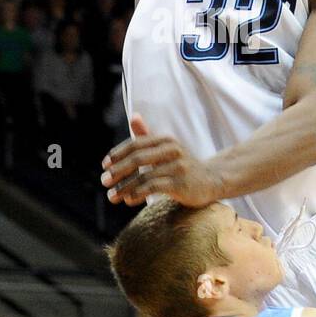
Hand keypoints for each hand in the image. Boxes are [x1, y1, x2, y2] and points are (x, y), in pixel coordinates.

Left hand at [101, 114, 222, 207]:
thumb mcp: (166, 147)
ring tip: (112, 197)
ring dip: (124, 187)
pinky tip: (129, 200)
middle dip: (118, 171)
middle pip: (137, 158)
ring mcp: (178, 167)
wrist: (211, 180)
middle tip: (104, 182)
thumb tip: (133, 116)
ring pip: (144, 176)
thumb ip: (148, 135)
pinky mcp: (182, 184)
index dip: (118, 154)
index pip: (136, 144)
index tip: (104, 165)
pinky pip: (154, 187)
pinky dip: (138, 194)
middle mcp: (172, 150)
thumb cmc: (182, 164)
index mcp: (165, 140)